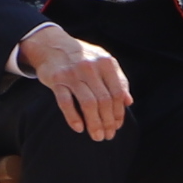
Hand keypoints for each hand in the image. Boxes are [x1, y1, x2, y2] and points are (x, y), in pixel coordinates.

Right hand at [20, 25, 130, 141]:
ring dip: (94, 123)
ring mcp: (73, 74)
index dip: (118, 112)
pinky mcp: (56, 80)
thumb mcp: (104, 62)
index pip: (116, 92)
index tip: (117, 126)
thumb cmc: (83, 58)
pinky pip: (66, 102)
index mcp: (106, 63)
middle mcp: (91, 68)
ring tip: (97, 136)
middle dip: (108, 121)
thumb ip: (118, 80)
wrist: (53, 46)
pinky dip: (73, 117)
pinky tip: (79, 128)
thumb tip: (129, 102)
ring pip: (87, 103)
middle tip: (108, 136)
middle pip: (104, 100)